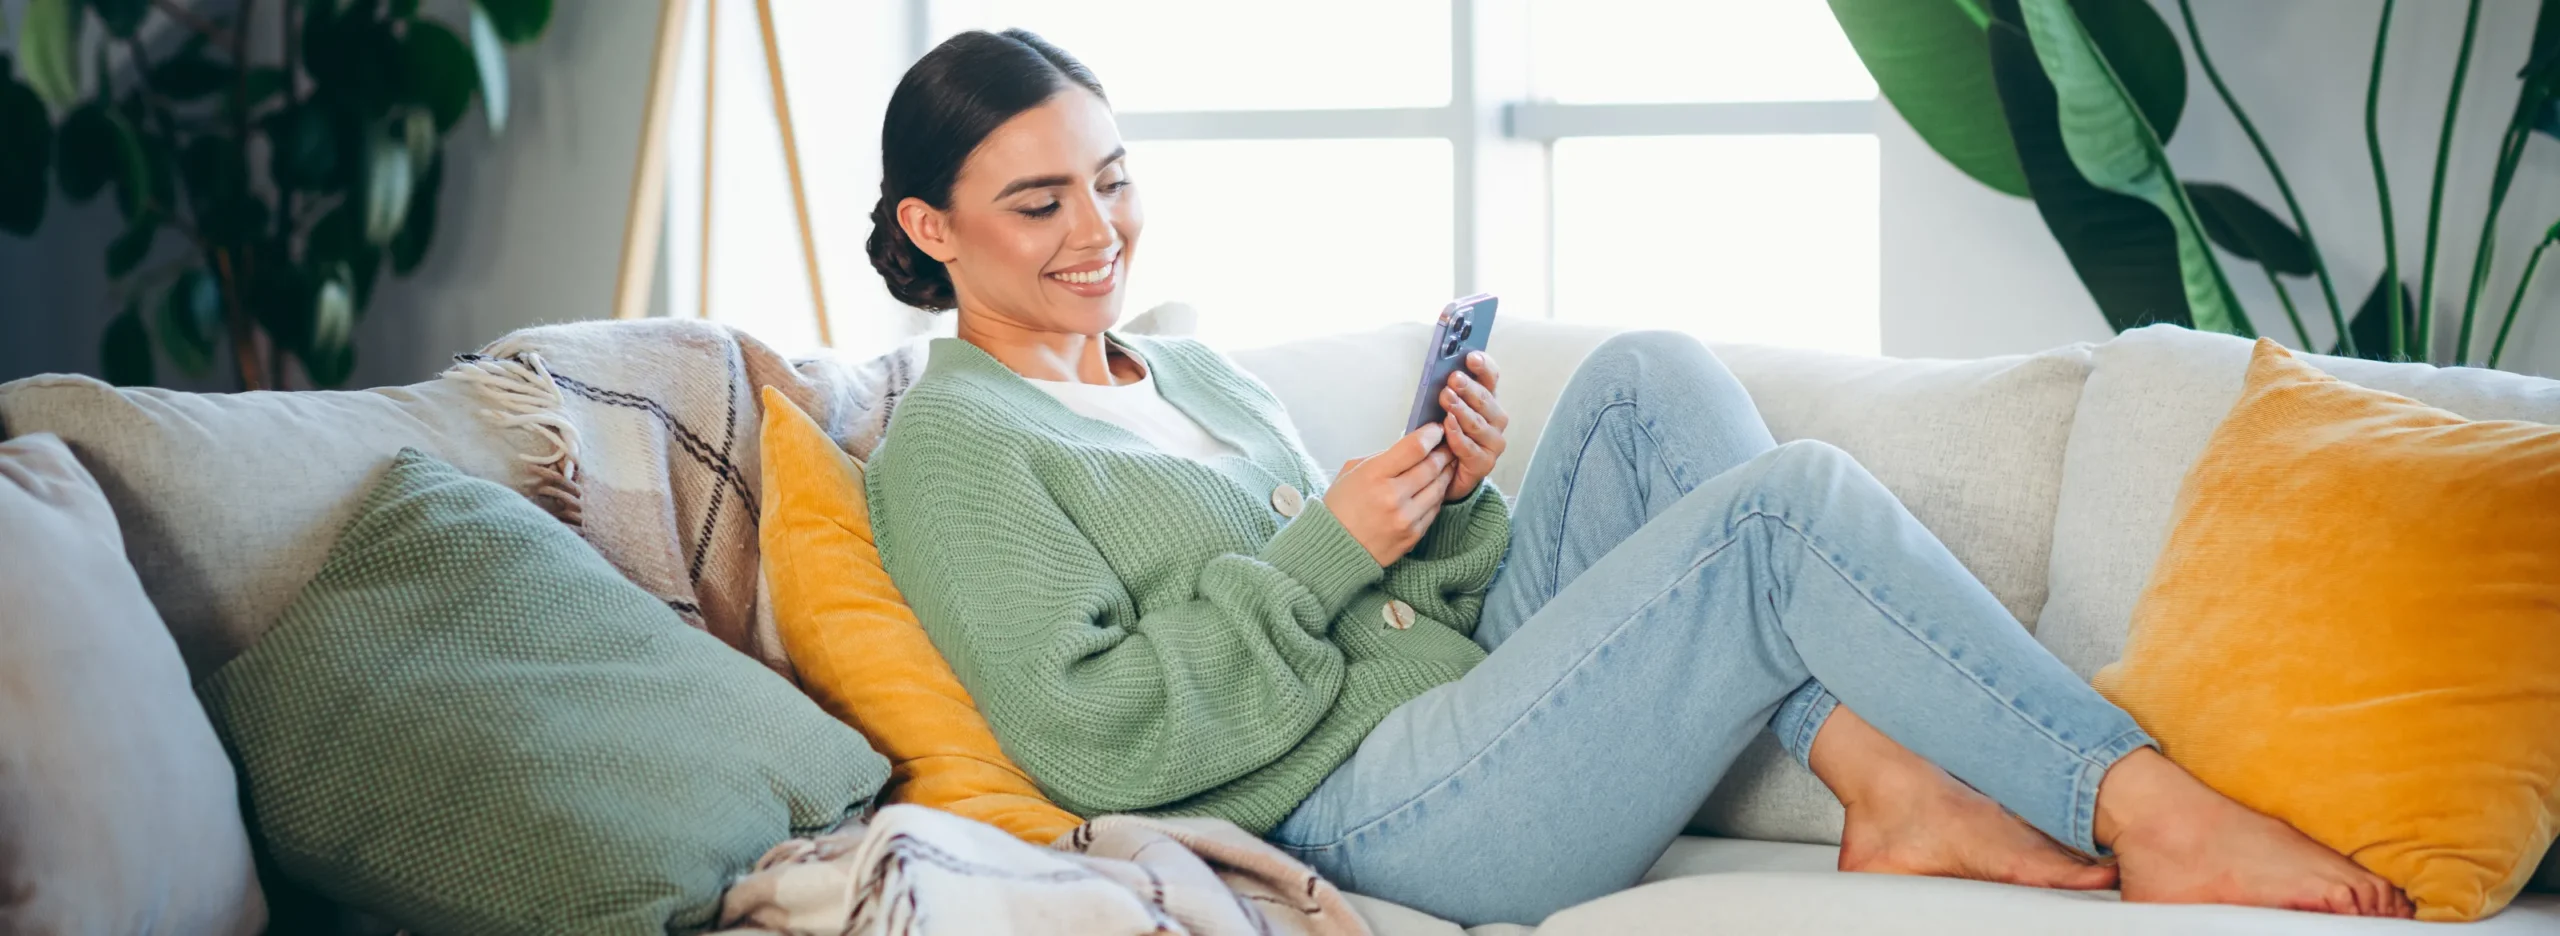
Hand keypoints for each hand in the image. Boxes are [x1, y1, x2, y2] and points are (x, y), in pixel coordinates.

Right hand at [1328, 423, 1455, 566]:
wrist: (1334, 548)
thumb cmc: (1340, 507)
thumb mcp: (1351, 472)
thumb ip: (1381, 458)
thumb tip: (1409, 447)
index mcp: (1373, 475)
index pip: (1414, 448)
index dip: (1431, 434)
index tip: (1436, 430)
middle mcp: (1392, 496)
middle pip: (1431, 466)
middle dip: (1444, 452)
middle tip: (1448, 445)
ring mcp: (1405, 518)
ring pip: (1439, 488)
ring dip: (1446, 472)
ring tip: (1447, 464)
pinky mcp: (1413, 535)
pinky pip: (1435, 509)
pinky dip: (1438, 495)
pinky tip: (1437, 487)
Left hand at [1438, 351, 1507, 501]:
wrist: (1444, 473)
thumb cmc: (1444, 435)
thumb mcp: (1444, 408)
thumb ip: (1448, 391)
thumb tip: (1440, 369)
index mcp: (1488, 401)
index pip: (1491, 378)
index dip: (1484, 366)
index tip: (1471, 357)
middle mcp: (1495, 419)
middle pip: (1485, 400)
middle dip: (1468, 388)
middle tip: (1453, 379)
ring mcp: (1493, 442)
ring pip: (1478, 423)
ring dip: (1462, 410)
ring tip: (1446, 399)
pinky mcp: (1484, 463)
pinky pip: (1470, 447)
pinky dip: (1458, 435)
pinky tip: (1447, 425)